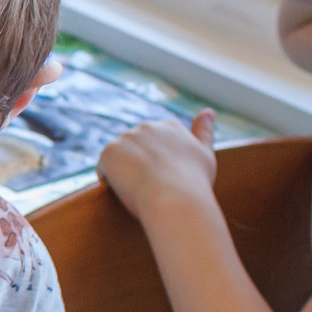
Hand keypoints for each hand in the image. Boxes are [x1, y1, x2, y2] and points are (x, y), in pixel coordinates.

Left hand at [96, 109, 218, 222]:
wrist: (177, 200)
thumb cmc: (194, 184)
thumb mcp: (205, 155)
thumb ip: (203, 133)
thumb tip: (208, 110)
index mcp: (171, 126)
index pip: (156, 144)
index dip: (158, 166)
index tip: (166, 180)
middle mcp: (148, 126)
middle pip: (136, 150)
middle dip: (140, 168)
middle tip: (155, 188)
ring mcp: (128, 137)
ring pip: (119, 160)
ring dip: (124, 174)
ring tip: (142, 191)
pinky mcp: (110, 151)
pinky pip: (104, 170)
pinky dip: (110, 182)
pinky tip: (126, 191)